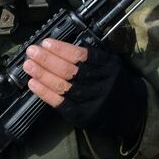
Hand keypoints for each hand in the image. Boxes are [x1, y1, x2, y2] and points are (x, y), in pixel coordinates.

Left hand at [23, 39, 146, 139]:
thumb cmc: (114, 82)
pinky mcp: (82, 116)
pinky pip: (60, 103)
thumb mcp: (111, 64)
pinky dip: (45, 93)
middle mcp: (102, 83)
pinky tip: (33, 84)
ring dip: (43, 74)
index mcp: (109, 66)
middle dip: (48, 59)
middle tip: (32, 51)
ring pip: (63, 86)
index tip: (46, 42)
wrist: (129, 110)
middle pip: (70, 70)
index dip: (62, 49)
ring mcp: (92, 101)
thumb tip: (59, 48)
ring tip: (28, 65)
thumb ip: (92, 58)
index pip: (83, 56)